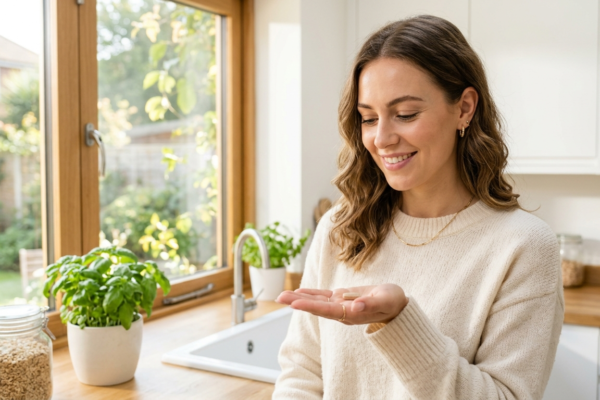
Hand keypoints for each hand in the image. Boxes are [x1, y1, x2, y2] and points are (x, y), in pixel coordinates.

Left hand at [276, 284, 407, 324]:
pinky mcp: (342, 298)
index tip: (295, 304)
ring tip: (282, 295)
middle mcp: (342, 311)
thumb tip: (355, 307)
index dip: (311, 306)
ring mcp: (341, 305)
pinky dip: (310, 293)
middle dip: (297, 302)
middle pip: (316, 307)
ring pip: (317, 301)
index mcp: (351, 314)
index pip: (327, 310)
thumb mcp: (386, 300)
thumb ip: (371, 304)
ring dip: (299, 298)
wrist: (397, 306)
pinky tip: (298, 292)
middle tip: (279, 297)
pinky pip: (323, 296)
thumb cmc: (393, 303)